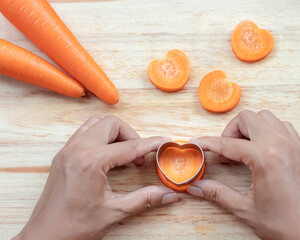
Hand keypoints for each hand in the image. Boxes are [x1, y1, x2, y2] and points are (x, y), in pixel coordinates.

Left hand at [13, 116, 177, 239]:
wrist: (45, 236)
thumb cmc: (74, 226)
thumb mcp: (115, 211)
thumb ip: (145, 199)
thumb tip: (169, 195)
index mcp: (90, 162)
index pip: (129, 146)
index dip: (150, 144)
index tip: (164, 141)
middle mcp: (77, 150)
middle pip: (111, 124)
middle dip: (131, 135)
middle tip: (139, 156)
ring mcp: (67, 150)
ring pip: (96, 124)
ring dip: (114, 133)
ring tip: (124, 153)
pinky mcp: (63, 155)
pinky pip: (84, 133)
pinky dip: (100, 137)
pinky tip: (108, 156)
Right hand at [187, 110, 299, 239]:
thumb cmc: (286, 225)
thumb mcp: (245, 209)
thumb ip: (218, 193)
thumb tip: (197, 187)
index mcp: (267, 158)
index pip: (229, 143)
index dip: (208, 143)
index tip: (197, 142)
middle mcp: (282, 146)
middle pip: (248, 118)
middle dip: (230, 130)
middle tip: (224, 151)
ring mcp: (294, 146)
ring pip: (266, 117)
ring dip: (249, 128)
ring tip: (241, 148)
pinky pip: (282, 127)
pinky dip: (267, 130)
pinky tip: (260, 149)